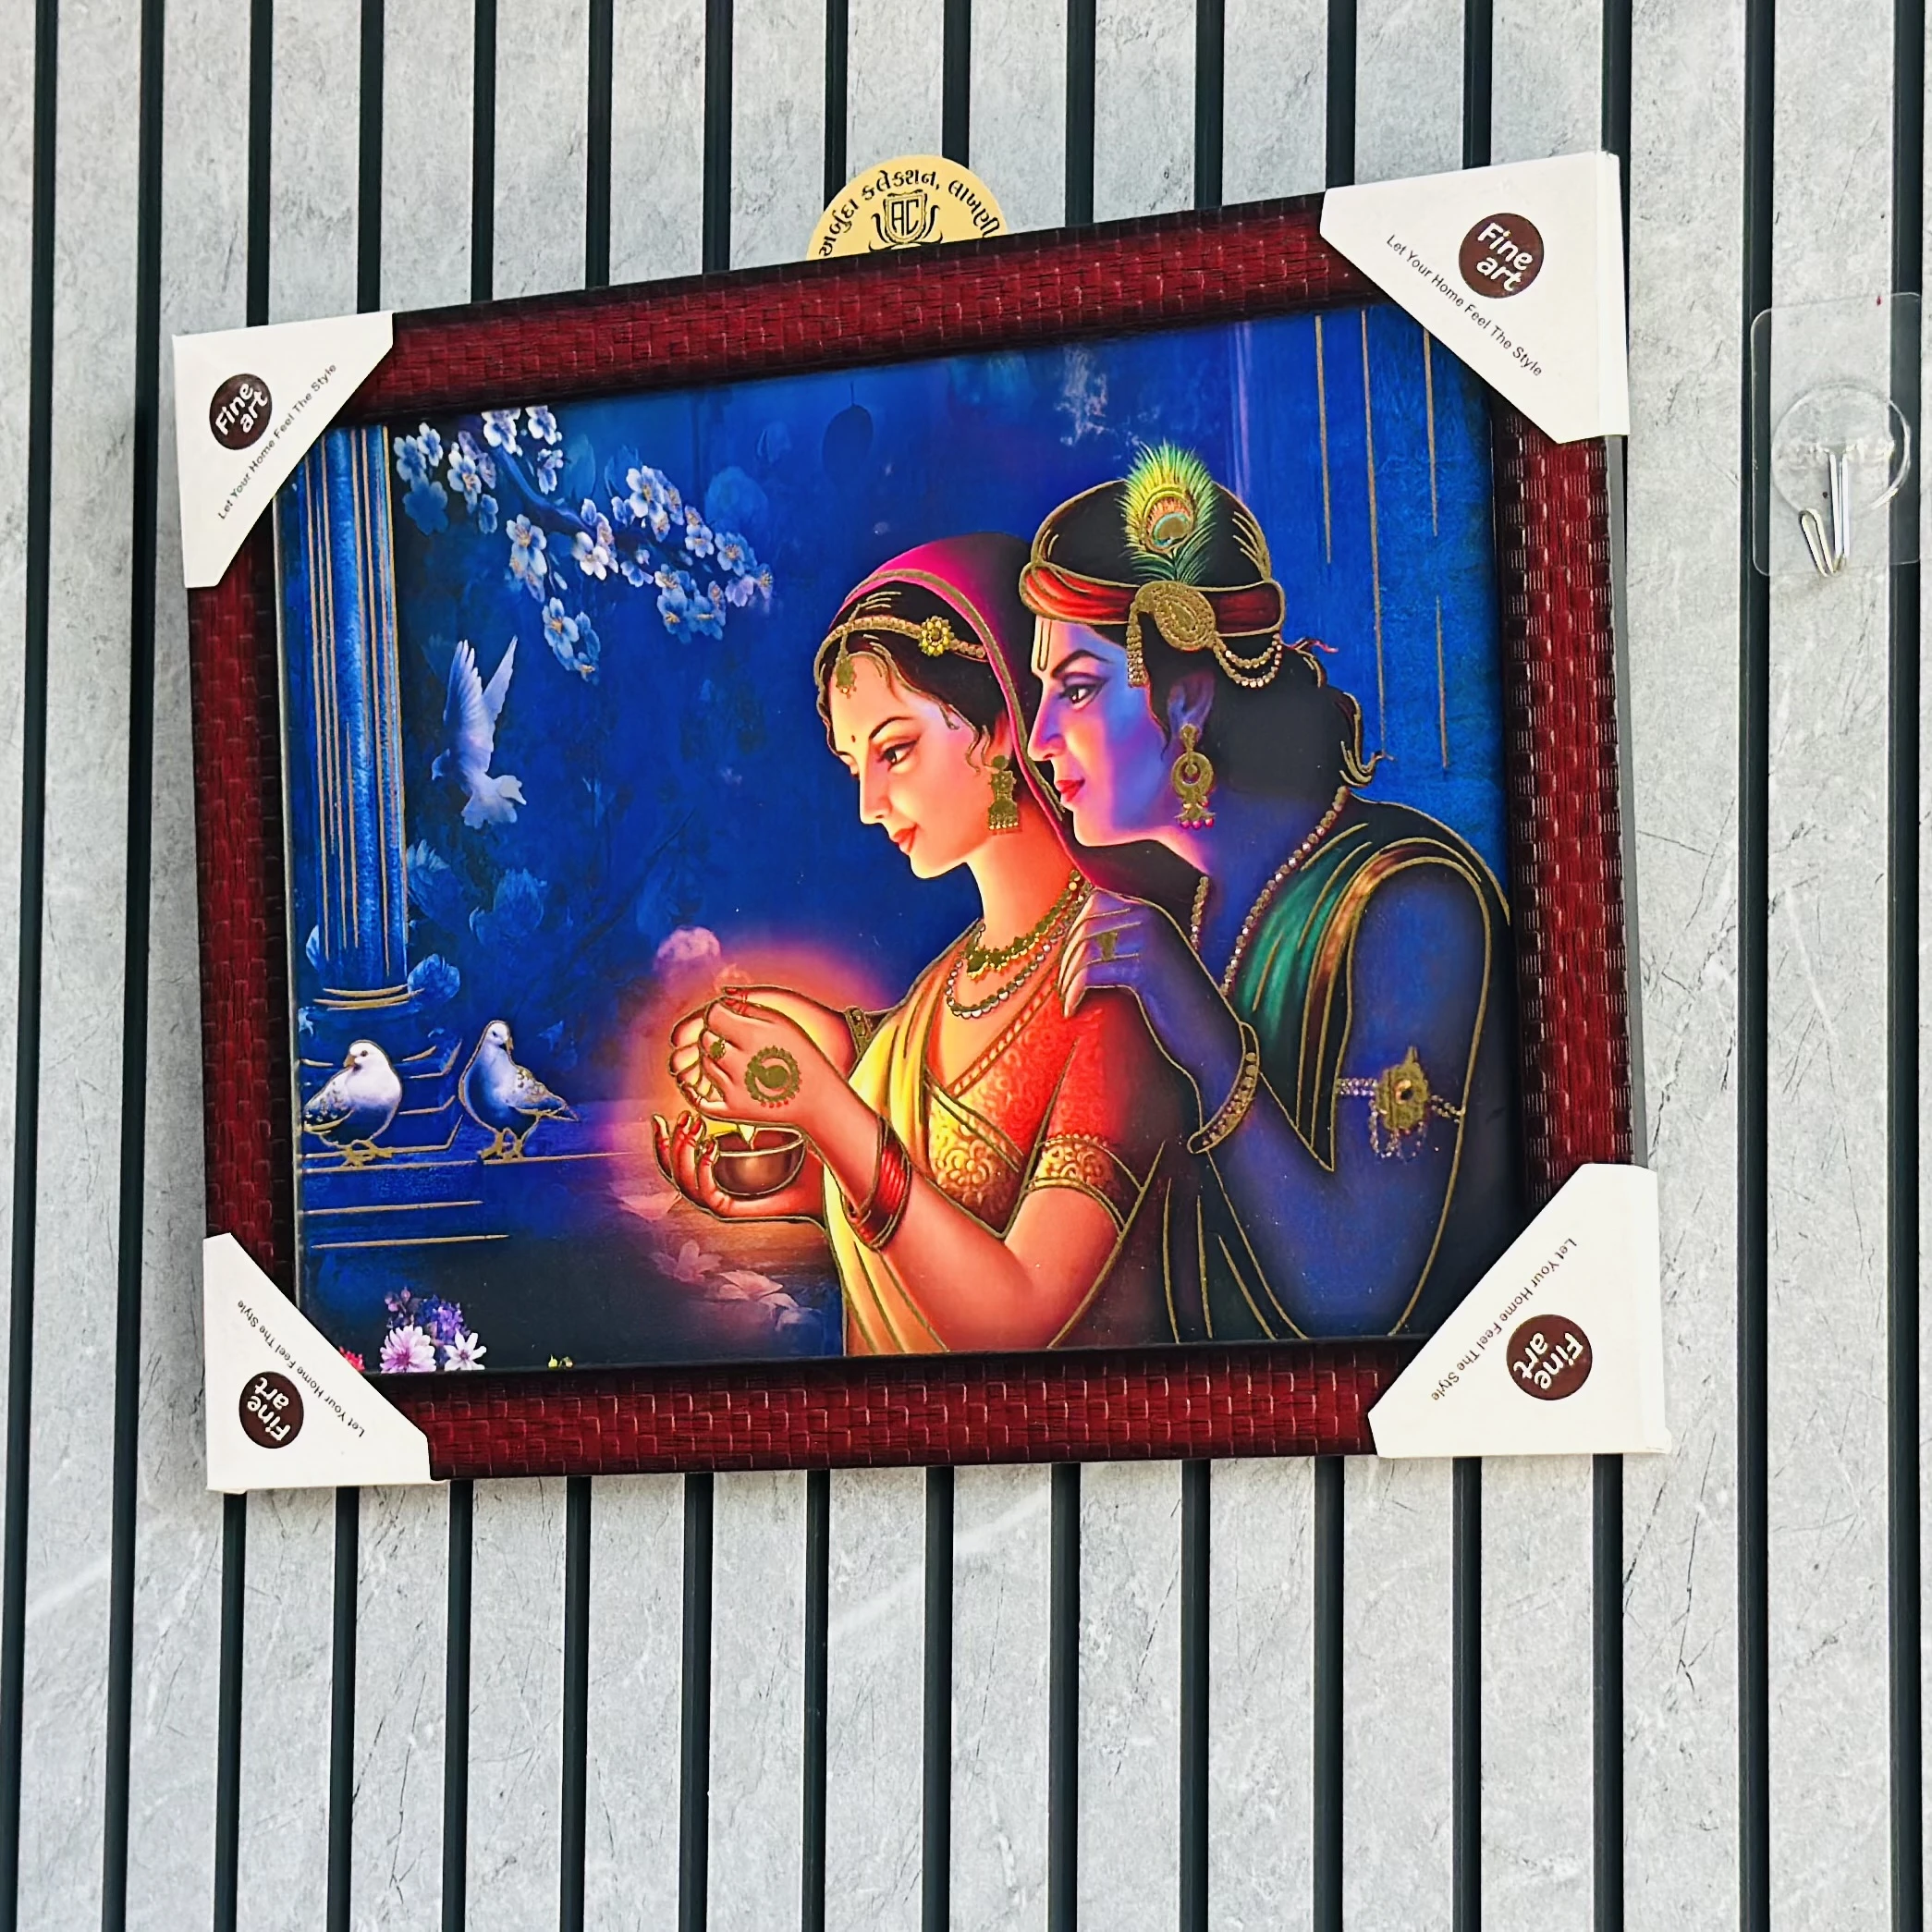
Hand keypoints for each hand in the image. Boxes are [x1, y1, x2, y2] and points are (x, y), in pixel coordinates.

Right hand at [650, 1107, 822, 1220]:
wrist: (821, 1188)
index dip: (670, 1140)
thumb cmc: (801, 1161)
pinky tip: (711, 1147)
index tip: (677, 1114)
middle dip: (669, 1143)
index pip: (679, 1162)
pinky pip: (707, 1195)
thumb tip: (739, 1093)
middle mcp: (715, 1189)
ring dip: (683, 1153)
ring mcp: (722, 1202)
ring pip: (684, 1183)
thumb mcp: (773, 1132)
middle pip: (673, 1172)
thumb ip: (753, 1118)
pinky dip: (704, 1171)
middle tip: (681, 1117)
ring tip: (694, 1128)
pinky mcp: (733, 1211)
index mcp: (718, 1175)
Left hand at [678, 992, 835, 1132]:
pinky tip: (710, 1082)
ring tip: (739, 1062)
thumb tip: (722, 999)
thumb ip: (750, 1008)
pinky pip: (700, 1097)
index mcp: (754, 1036)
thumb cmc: (803, 1056)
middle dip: (716, 1036)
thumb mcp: (783, 1023)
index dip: (718, 1014)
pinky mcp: (733, 1110)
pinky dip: (699, 1090)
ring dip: (715, 1060)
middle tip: (734, 1041)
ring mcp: (735, 1089)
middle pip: (706, 1040)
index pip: (713, 1016)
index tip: (727, 1018)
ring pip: (705, 1065)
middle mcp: (741, 1063)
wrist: (818, 1099)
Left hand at [1057, 889, 1241, 1106]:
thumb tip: (1071, 940)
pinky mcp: (1145, 969)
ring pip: (1085, 947)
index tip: (1069, 962)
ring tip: (1067, 1001)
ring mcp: (1150, 941)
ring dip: (1068, 977)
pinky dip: (1074, 992)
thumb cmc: (1174, 1006)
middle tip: (1063, 988)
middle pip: (1086, 924)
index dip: (1074, 930)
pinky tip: (1072, 1010)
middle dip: (1066, 957)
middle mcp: (1152, 917)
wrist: (1211, 1038)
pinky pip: (1091, 973)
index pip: (1096, 901)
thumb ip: (1121, 943)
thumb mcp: (1147, 964)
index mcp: (1154, 911)